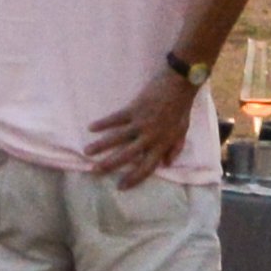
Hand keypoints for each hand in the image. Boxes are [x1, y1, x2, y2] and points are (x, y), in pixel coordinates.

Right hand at [86, 66, 206, 176]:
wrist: (179, 83)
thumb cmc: (181, 108)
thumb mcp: (183, 131)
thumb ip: (175, 148)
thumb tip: (166, 164)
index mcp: (162, 145)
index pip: (147, 168)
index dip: (134, 179)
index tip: (120, 186)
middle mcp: (149, 137)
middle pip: (126, 155)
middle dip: (109, 164)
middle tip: (94, 171)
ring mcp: (140, 123)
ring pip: (117, 138)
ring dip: (101, 145)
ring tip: (87, 151)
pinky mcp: (134, 109)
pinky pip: (115, 118)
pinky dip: (103, 123)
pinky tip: (91, 127)